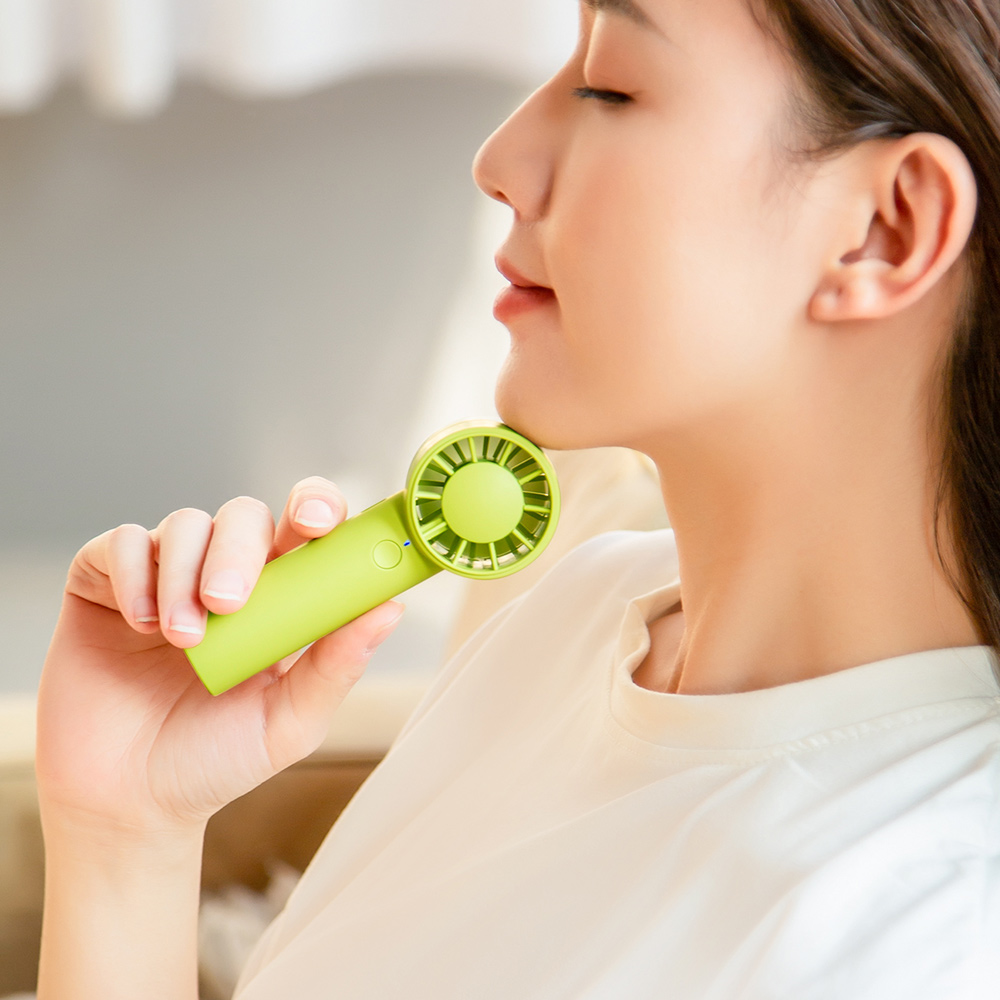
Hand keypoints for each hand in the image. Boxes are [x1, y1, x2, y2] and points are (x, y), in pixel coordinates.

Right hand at [35, 478, 404, 836]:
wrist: (128, 803)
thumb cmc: (217, 760)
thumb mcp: (289, 721)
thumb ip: (336, 666)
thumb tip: (390, 609)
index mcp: (280, 599)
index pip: (306, 530)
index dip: (317, 509)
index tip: (317, 521)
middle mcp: (225, 576)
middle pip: (245, 516)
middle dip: (241, 548)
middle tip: (229, 602)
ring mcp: (167, 576)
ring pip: (185, 524)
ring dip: (185, 573)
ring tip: (184, 640)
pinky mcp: (106, 582)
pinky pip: (122, 543)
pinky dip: (134, 572)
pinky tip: (141, 623)